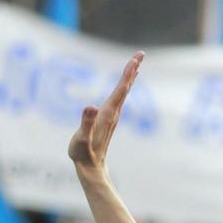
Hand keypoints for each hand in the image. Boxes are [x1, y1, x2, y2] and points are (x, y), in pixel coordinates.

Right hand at [68, 51, 143, 172]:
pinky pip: (118, 99)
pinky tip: (124, 86)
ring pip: (123, 93)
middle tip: (140, 54)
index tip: (135, 60)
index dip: (127, 74)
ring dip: (129, 78)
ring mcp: (112, 117)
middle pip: (125, 88)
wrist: (91, 168)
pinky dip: (123, 88)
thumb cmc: (83, 154)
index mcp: (107, 114)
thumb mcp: (81, 139)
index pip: (120, 90)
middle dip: (132, 70)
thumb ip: (86, 123)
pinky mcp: (108, 120)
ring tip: (135, 65)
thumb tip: (90, 106)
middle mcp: (113, 114)